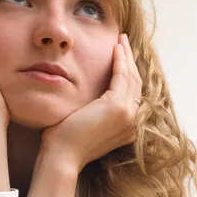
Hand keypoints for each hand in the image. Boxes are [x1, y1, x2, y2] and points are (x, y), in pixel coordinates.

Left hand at [40, 33, 142, 171]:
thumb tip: (85, 100)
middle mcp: (132, 122)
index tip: (121, 56)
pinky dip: (120, 60)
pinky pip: (122, 76)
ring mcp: (127, 115)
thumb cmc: (65, 143)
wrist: (61, 156)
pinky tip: (115, 48)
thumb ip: (91, 112)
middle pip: (135, 84)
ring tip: (120, 40)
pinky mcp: (117, 107)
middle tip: (123, 42)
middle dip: (130, 61)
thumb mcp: (83, 123)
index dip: (127, 73)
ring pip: (131, 78)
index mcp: (126, 128)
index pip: (131, 94)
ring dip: (126, 56)